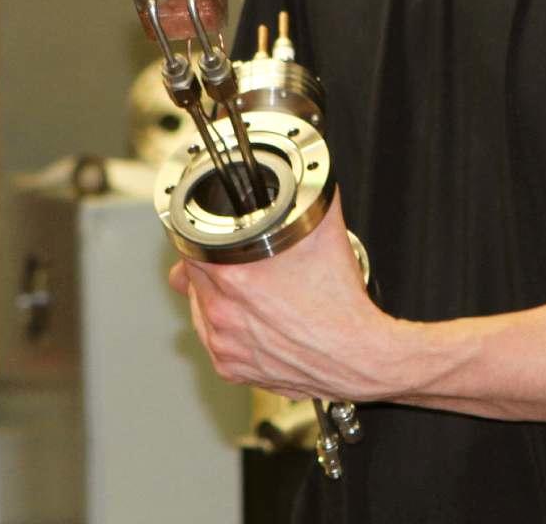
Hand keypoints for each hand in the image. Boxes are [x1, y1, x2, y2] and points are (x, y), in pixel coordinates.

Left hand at [168, 192, 406, 402]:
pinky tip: (250, 318)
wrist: (359, 358)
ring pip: (199, 309)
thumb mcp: (326, 234)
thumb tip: (310, 174)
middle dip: (206, 266)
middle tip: (231, 260)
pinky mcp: (232, 370)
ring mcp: (225, 346)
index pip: (186, 247)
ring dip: (213, 296)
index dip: (195, 237)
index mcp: (234, 279)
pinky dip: (226, 328)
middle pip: (189, 278)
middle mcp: (222, 315)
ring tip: (245, 290)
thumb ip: (310, 196)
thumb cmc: (342, 305)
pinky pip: (213, 340)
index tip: (204, 236)